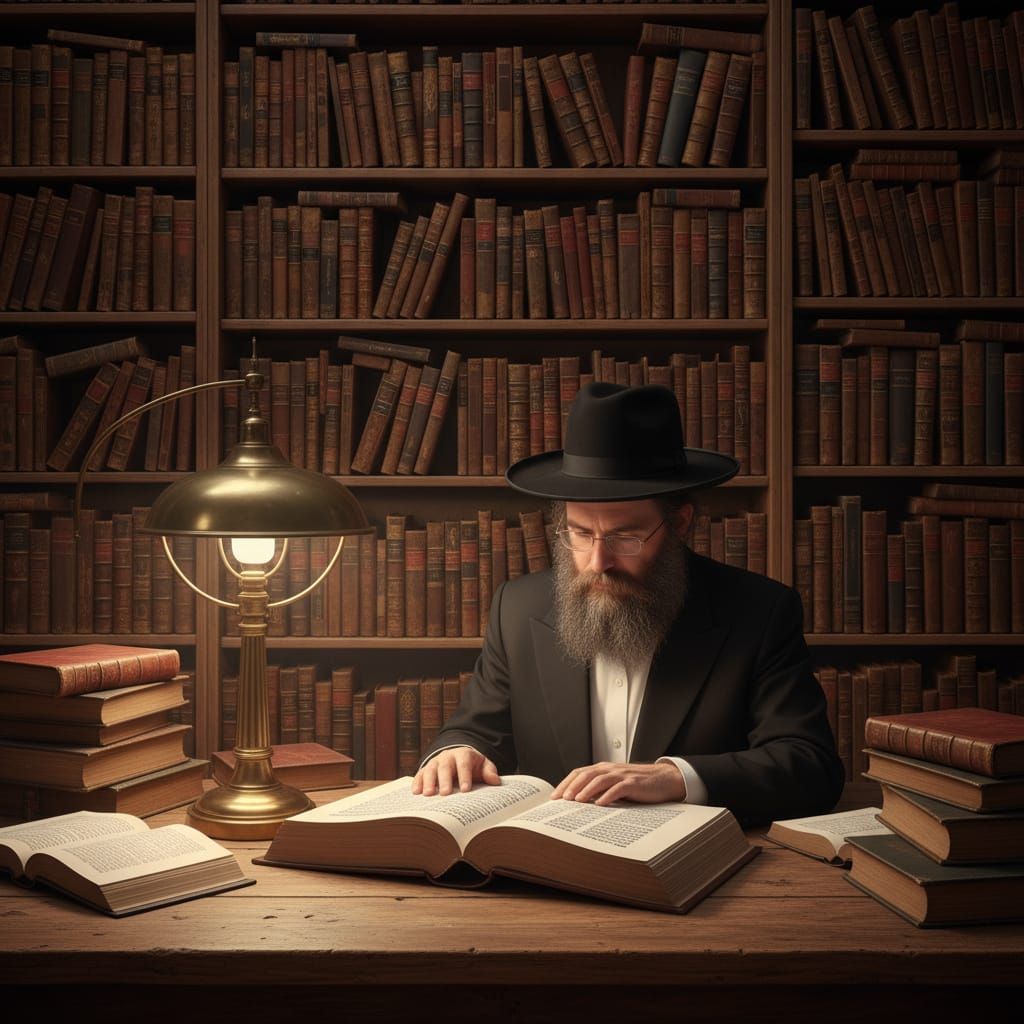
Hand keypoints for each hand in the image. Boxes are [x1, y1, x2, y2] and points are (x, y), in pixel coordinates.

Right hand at [411, 747, 500, 795]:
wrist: (459, 757)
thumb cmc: (473, 765)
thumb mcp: (483, 765)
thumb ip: (489, 772)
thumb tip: (495, 781)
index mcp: (463, 754)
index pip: (464, 764)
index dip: (465, 776)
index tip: (466, 790)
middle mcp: (447, 756)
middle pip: (445, 766)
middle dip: (445, 780)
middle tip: (445, 793)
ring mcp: (435, 762)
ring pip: (431, 769)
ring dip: (429, 781)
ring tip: (428, 794)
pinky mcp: (426, 769)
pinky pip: (420, 774)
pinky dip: (417, 782)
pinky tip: (416, 792)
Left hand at [550, 762, 685, 805]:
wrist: (663, 780)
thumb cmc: (638, 785)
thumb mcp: (615, 785)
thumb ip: (599, 790)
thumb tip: (579, 804)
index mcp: (604, 769)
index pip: (579, 773)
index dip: (566, 783)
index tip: (555, 797)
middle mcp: (610, 769)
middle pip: (586, 775)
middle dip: (572, 786)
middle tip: (562, 800)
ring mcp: (622, 775)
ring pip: (599, 779)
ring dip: (587, 790)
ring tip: (577, 801)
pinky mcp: (633, 783)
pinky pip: (618, 788)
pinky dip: (608, 796)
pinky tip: (600, 804)